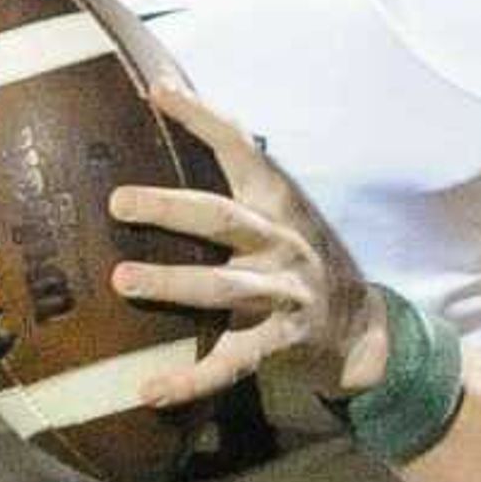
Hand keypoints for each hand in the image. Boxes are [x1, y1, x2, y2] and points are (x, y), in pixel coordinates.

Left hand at [108, 84, 392, 408]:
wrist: (362, 330)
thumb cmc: (299, 260)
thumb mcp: (280, 213)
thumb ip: (236, 178)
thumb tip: (173, 109)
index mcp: (278, 204)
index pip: (241, 149)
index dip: (204, 118)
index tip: (160, 89)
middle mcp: (282, 243)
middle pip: (224, 219)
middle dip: (171, 208)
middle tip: (118, 202)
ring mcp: (283, 295)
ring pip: (225, 287)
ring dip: (173, 283)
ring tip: (122, 280)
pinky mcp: (279, 344)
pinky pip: (230, 363)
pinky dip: (188, 380)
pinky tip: (147, 392)